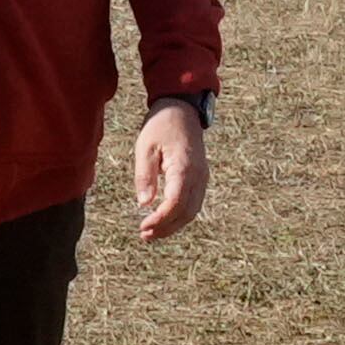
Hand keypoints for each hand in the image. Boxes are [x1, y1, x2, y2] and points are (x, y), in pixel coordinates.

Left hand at [133, 101, 209, 241]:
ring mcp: (202, 177)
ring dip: (174, 225)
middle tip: (145, 235)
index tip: (142, 226)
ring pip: (192, 210)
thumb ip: (145, 176)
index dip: (160, 219)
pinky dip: (180, 215)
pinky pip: (193, 203)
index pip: (175, 203)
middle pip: (186, 212)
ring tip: (152, 232)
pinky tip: (164, 219)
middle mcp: (198, 176)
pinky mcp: (200, 177)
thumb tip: (144, 203)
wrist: (182, 109)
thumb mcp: (146, 147)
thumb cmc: (161, 126)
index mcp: (184, 168)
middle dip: (166, 228)